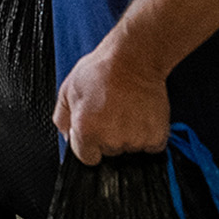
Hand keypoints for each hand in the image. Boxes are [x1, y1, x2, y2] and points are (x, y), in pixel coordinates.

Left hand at [53, 36, 171, 164]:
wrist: (133, 59)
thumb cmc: (100, 71)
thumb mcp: (66, 91)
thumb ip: (62, 120)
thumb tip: (67, 138)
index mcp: (86, 131)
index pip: (87, 158)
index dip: (89, 144)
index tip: (95, 131)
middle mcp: (111, 140)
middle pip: (110, 153)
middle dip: (109, 137)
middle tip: (112, 112)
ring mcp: (135, 140)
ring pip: (130, 149)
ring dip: (129, 135)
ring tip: (126, 110)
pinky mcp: (156, 136)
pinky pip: (151, 146)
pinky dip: (148, 135)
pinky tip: (141, 115)